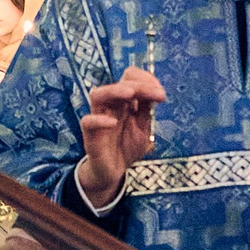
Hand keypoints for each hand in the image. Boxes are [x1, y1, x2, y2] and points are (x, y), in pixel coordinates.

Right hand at [78, 66, 165, 206]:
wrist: (114, 171)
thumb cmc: (127, 146)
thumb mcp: (143, 127)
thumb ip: (147, 110)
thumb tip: (157, 91)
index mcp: (124, 101)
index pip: (129, 78)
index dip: (145, 80)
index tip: (161, 94)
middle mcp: (110, 105)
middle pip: (118, 84)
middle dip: (140, 86)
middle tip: (158, 94)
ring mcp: (98, 118)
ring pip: (98, 95)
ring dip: (115, 91)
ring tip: (131, 94)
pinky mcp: (90, 135)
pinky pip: (88, 122)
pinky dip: (99, 120)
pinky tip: (113, 122)